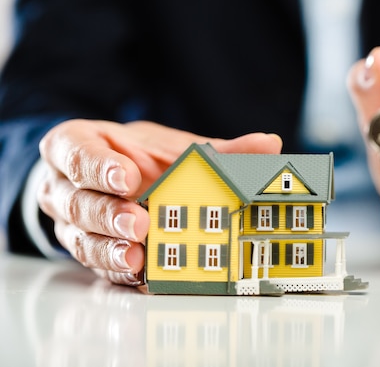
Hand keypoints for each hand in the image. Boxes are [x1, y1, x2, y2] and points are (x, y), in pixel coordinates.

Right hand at [38, 120, 281, 284]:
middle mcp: (67, 187)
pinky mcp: (91, 252)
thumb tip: (269, 145)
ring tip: (138, 259)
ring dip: (110, 252)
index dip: (98, 167)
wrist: (112, 175)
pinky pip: (100, 267)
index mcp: (80, 147)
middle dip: (108, 216)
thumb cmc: (139, 158)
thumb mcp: (171, 147)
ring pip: (82, 240)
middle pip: (77, 203)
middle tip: (139, 223)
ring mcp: (75, 224)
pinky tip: (145, 278)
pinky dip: (123, 274)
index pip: (77, 154)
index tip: (126, 176)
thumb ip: (216, 150)